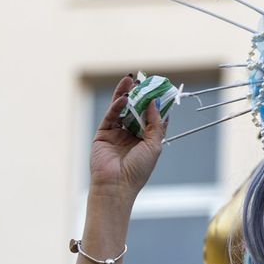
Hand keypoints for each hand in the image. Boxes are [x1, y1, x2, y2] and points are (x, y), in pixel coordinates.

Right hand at [89, 74, 165, 197]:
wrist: (116, 184)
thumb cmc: (138, 170)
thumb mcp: (154, 145)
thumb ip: (155, 123)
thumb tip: (155, 102)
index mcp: (146, 140)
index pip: (152, 117)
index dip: (155, 103)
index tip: (159, 88)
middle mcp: (132, 135)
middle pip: (136, 109)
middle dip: (139, 94)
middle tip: (143, 78)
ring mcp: (117, 133)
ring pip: (122, 109)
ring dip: (126, 94)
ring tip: (130, 79)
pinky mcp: (104, 133)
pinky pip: (111, 116)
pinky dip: (117, 106)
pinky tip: (124, 98)